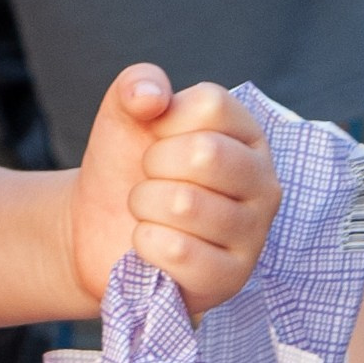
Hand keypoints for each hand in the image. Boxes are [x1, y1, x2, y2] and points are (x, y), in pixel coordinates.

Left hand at [67, 69, 277, 314]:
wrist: (99, 224)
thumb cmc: (127, 163)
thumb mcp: (127, 112)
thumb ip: (139, 83)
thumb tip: (152, 97)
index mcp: (248, 135)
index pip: (211, 106)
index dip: (165, 120)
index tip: (156, 138)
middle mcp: (264, 183)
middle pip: (205, 154)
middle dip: (154, 164)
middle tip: (150, 178)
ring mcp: (254, 235)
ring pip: (185, 204)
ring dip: (144, 205)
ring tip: (149, 211)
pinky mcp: (231, 279)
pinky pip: (177, 251)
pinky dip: (145, 243)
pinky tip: (152, 243)